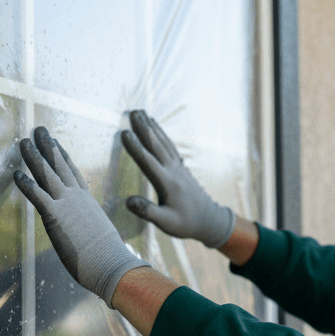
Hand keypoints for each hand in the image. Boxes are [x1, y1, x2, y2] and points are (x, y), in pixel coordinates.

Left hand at [14, 127, 149, 305]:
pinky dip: (25, 184)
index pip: (72, 172)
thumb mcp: (98, 234)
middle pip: (58, 165)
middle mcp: (76, 197)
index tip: (55, 143)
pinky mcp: (55, 216)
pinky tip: (15, 174)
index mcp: (86, 200)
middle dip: (47, 146)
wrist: (109, 262)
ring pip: (46, 175)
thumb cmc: (106, 256)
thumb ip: (89, 228)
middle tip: (38, 129)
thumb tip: (89, 234)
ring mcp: (66, 204)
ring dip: (33, 157)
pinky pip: (37, 196)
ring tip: (23, 141)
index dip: (62, 156)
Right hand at [121, 110, 234, 247]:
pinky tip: (155, 127)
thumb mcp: (166, 223)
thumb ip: (147, 211)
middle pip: (157, 145)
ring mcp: (178, 168)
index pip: (148, 162)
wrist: (210, 220)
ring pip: (164, 142)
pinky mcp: (181, 168)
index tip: (124, 132)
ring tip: (142, 113)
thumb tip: (128, 201)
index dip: (136, 147)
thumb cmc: (186, 223)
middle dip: (144, 128)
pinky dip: (161, 134)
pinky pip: (169, 146)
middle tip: (133, 111)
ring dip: (152, 127)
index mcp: (168, 183)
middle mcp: (173, 171)